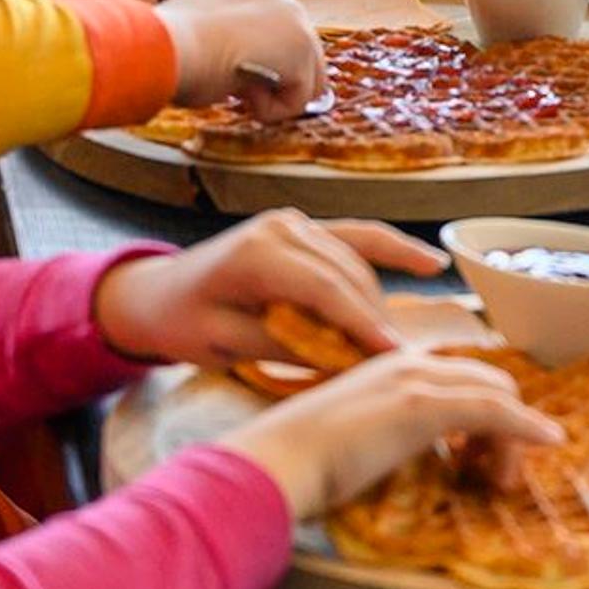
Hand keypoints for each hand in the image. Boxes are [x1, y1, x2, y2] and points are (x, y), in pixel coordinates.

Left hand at [92, 206, 445, 368]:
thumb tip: (346, 362)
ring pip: (357, 262)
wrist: (156, 294)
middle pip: (347, 275)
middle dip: (374, 319)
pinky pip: (359, 237)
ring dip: (379, 301)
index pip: (323, 288)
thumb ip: (286, 345)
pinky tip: (432, 262)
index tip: (391, 354)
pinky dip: (394, 251)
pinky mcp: (305, 228)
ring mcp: (295, 222)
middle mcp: (281, 227)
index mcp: (256, 253)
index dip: (360, 322)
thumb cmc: (182, 322)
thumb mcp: (225, 343)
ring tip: (396, 344)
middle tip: (397, 365)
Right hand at [156, 0, 325, 114]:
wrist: (167, 45)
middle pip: (299, 52)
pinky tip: (243, 97)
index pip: (276, 30)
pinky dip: (271, 110)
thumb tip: (240, 66)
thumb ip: (229, 39)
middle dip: (272, 76)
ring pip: (303, 77)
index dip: (258, 59)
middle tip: (233, 83)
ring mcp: (296, 21)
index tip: (230, 68)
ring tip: (237, 92)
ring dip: (271, 94)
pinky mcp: (303, 51)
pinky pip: (298, 100)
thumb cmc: (166, 42)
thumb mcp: (201, 32)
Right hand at [221, 345, 569, 520]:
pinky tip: (548, 441)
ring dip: (513, 438)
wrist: (276, 463)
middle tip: (493, 477)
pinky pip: (496, 410)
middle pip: (488, 382)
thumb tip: (424, 457)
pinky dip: (527, 426)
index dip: (483, 417)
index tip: (474, 460)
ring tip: (498, 482)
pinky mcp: (425, 404)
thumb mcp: (359, 438)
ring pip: (497, 395)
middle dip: (505, 427)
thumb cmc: (303, 461)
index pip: (462, 378)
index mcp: (392, 366)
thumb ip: (391, 434)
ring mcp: (418, 380)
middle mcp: (409, 363)